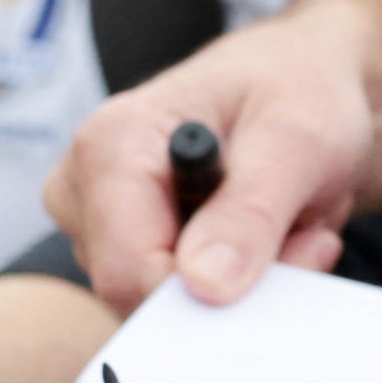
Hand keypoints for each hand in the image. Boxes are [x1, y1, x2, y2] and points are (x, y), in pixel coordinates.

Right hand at [46, 0, 378, 307]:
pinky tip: (259, 231)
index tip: (283, 260)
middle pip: (140, 294)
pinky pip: (171, 299)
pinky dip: (229, 279)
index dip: (206, 294)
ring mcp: (93, 219)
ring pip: (161, 303)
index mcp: (112, 144)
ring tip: (279, 216)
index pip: (129, 272)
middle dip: (232, 283)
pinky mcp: (116, 244)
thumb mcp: (298, 140)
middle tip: (298, 230)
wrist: (293, 79)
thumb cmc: (294, 90)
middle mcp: (83, 184)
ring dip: (240, 280)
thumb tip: (205, 285)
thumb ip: (251, 212)